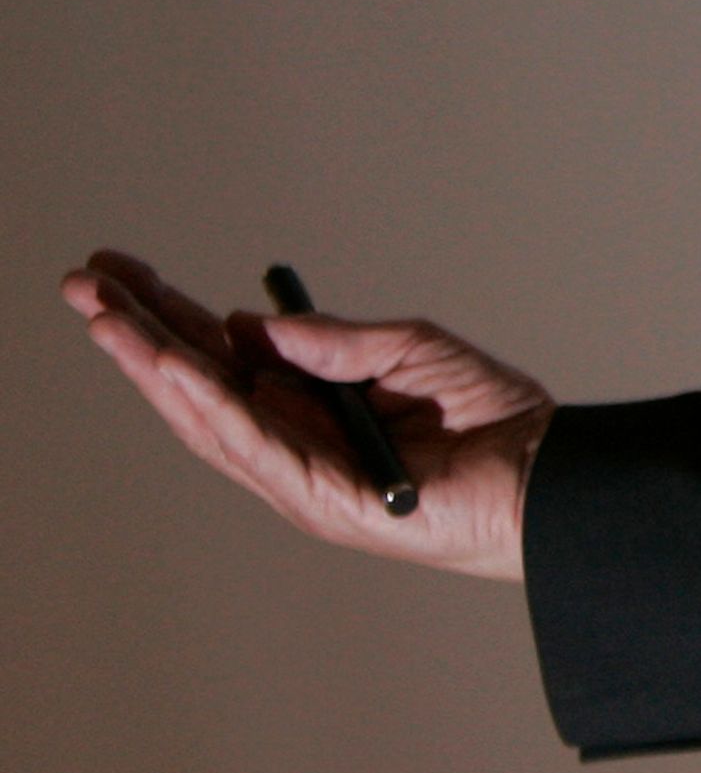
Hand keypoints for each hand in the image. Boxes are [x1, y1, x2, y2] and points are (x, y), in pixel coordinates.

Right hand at [60, 251, 549, 579]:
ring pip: (209, 417)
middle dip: (135, 333)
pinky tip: (176, 370)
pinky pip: (257, 450)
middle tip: (80, 284)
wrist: (547, 471)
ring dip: (154, 368)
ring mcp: (297, 475)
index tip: (116, 271)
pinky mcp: (321, 501)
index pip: (216, 353)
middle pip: (195, 382)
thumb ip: (336, 339)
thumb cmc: (488, 413)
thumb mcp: (411, 348)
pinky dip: (214, 410)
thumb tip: (249, 324)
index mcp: (304, 401)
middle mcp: (289, 440)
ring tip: (108, 322)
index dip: (164, 314)